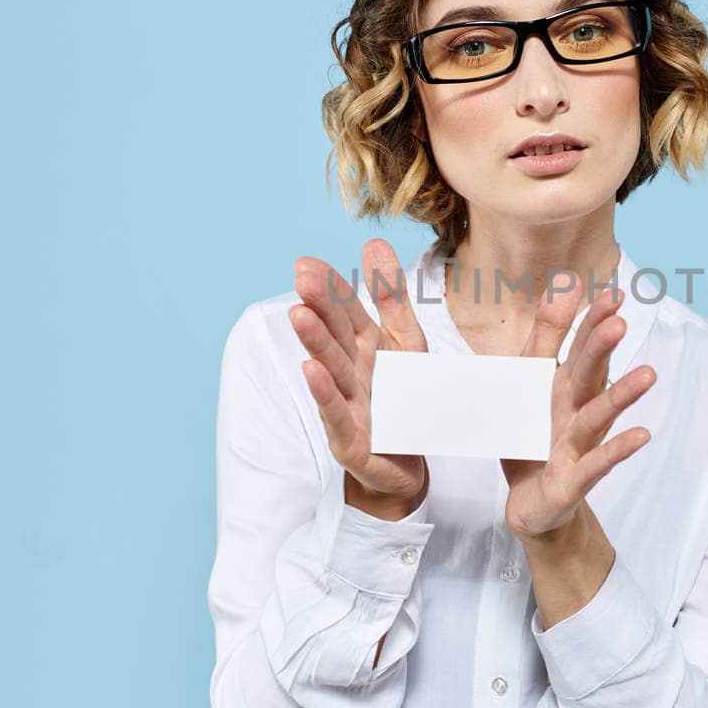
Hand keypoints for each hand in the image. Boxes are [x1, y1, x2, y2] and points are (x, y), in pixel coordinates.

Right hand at [290, 238, 429, 515]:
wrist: (407, 464)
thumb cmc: (402, 399)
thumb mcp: (407, 343)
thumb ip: (391, 297)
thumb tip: (374, 242)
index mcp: (364, 346)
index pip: (345, 310)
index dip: (331, 287)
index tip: (306, 263)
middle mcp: (349, 372)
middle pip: (334, 334)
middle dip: (320, 306)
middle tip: (302, 278)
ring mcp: (345, 405)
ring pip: (331, 368)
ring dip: (315, 342)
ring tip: (299, 315)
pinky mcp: (348, 439)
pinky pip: (337, 412)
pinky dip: (324, 392)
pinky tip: (310, 370)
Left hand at [502, 282, 657, 540]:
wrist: (530, 504)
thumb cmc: (533, 438)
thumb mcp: (529, 382)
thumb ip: (546, 336)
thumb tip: (567, 283)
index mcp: (563, 387)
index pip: (580, 348)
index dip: (594, 322)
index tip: (614, 295)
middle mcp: (576, 412)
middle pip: (588, 377)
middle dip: (601, 350)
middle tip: (620, 322)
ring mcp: (578, 447)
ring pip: (597, 418)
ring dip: (621, 397)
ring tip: (648, 375)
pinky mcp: (573, 481)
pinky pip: (596, 465)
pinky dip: (616, 451)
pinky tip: (642, 435)